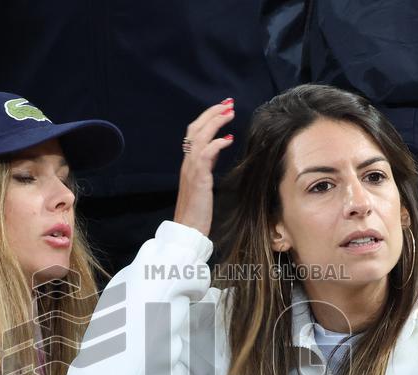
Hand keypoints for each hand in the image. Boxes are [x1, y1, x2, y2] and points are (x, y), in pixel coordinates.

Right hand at [173, 98, 235, 236]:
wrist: (188, 228)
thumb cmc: (197, 211)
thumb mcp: (203, 183)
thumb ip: (207, 165)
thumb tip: (217, 148)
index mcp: (188, 163)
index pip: (194, 132)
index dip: (207, 118)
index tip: (222, 109)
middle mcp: (187, 162)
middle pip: (195, 128)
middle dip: (212, 113)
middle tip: (228, 103)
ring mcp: (191, 169)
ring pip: (199, 136)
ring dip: (215, 122)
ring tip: (230, 113)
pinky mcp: (198, 177)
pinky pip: (205, 153)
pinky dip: (217, 143)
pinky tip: (229, 139)